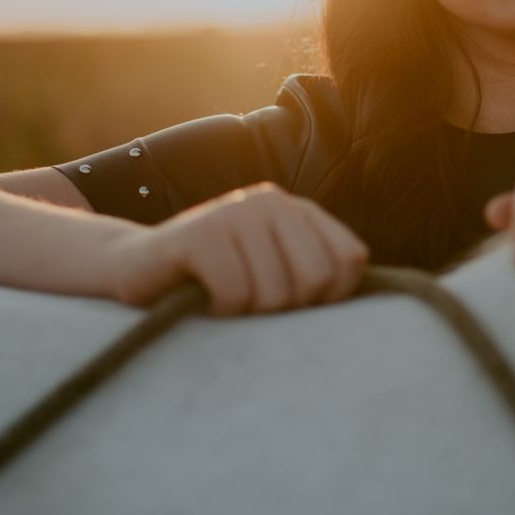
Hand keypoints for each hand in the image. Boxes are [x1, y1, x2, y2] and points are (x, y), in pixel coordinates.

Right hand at [114, 182, 370, 314]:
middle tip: (251, 304)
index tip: (290, 302)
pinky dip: (219, 311)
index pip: (349, 261)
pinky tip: (202, 297)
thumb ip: (315, 277)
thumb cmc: (212, 282)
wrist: (131, 269)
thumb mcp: (271, 272)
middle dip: (284, 309)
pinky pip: (234, 294)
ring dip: (245, 313)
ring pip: (273, 294)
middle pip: (315, 280)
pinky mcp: (199, 234)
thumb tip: (382, 312)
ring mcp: (233, 212)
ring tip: (223, 297)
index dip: (326, 298)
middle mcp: (269, 201)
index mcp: (295, 210)